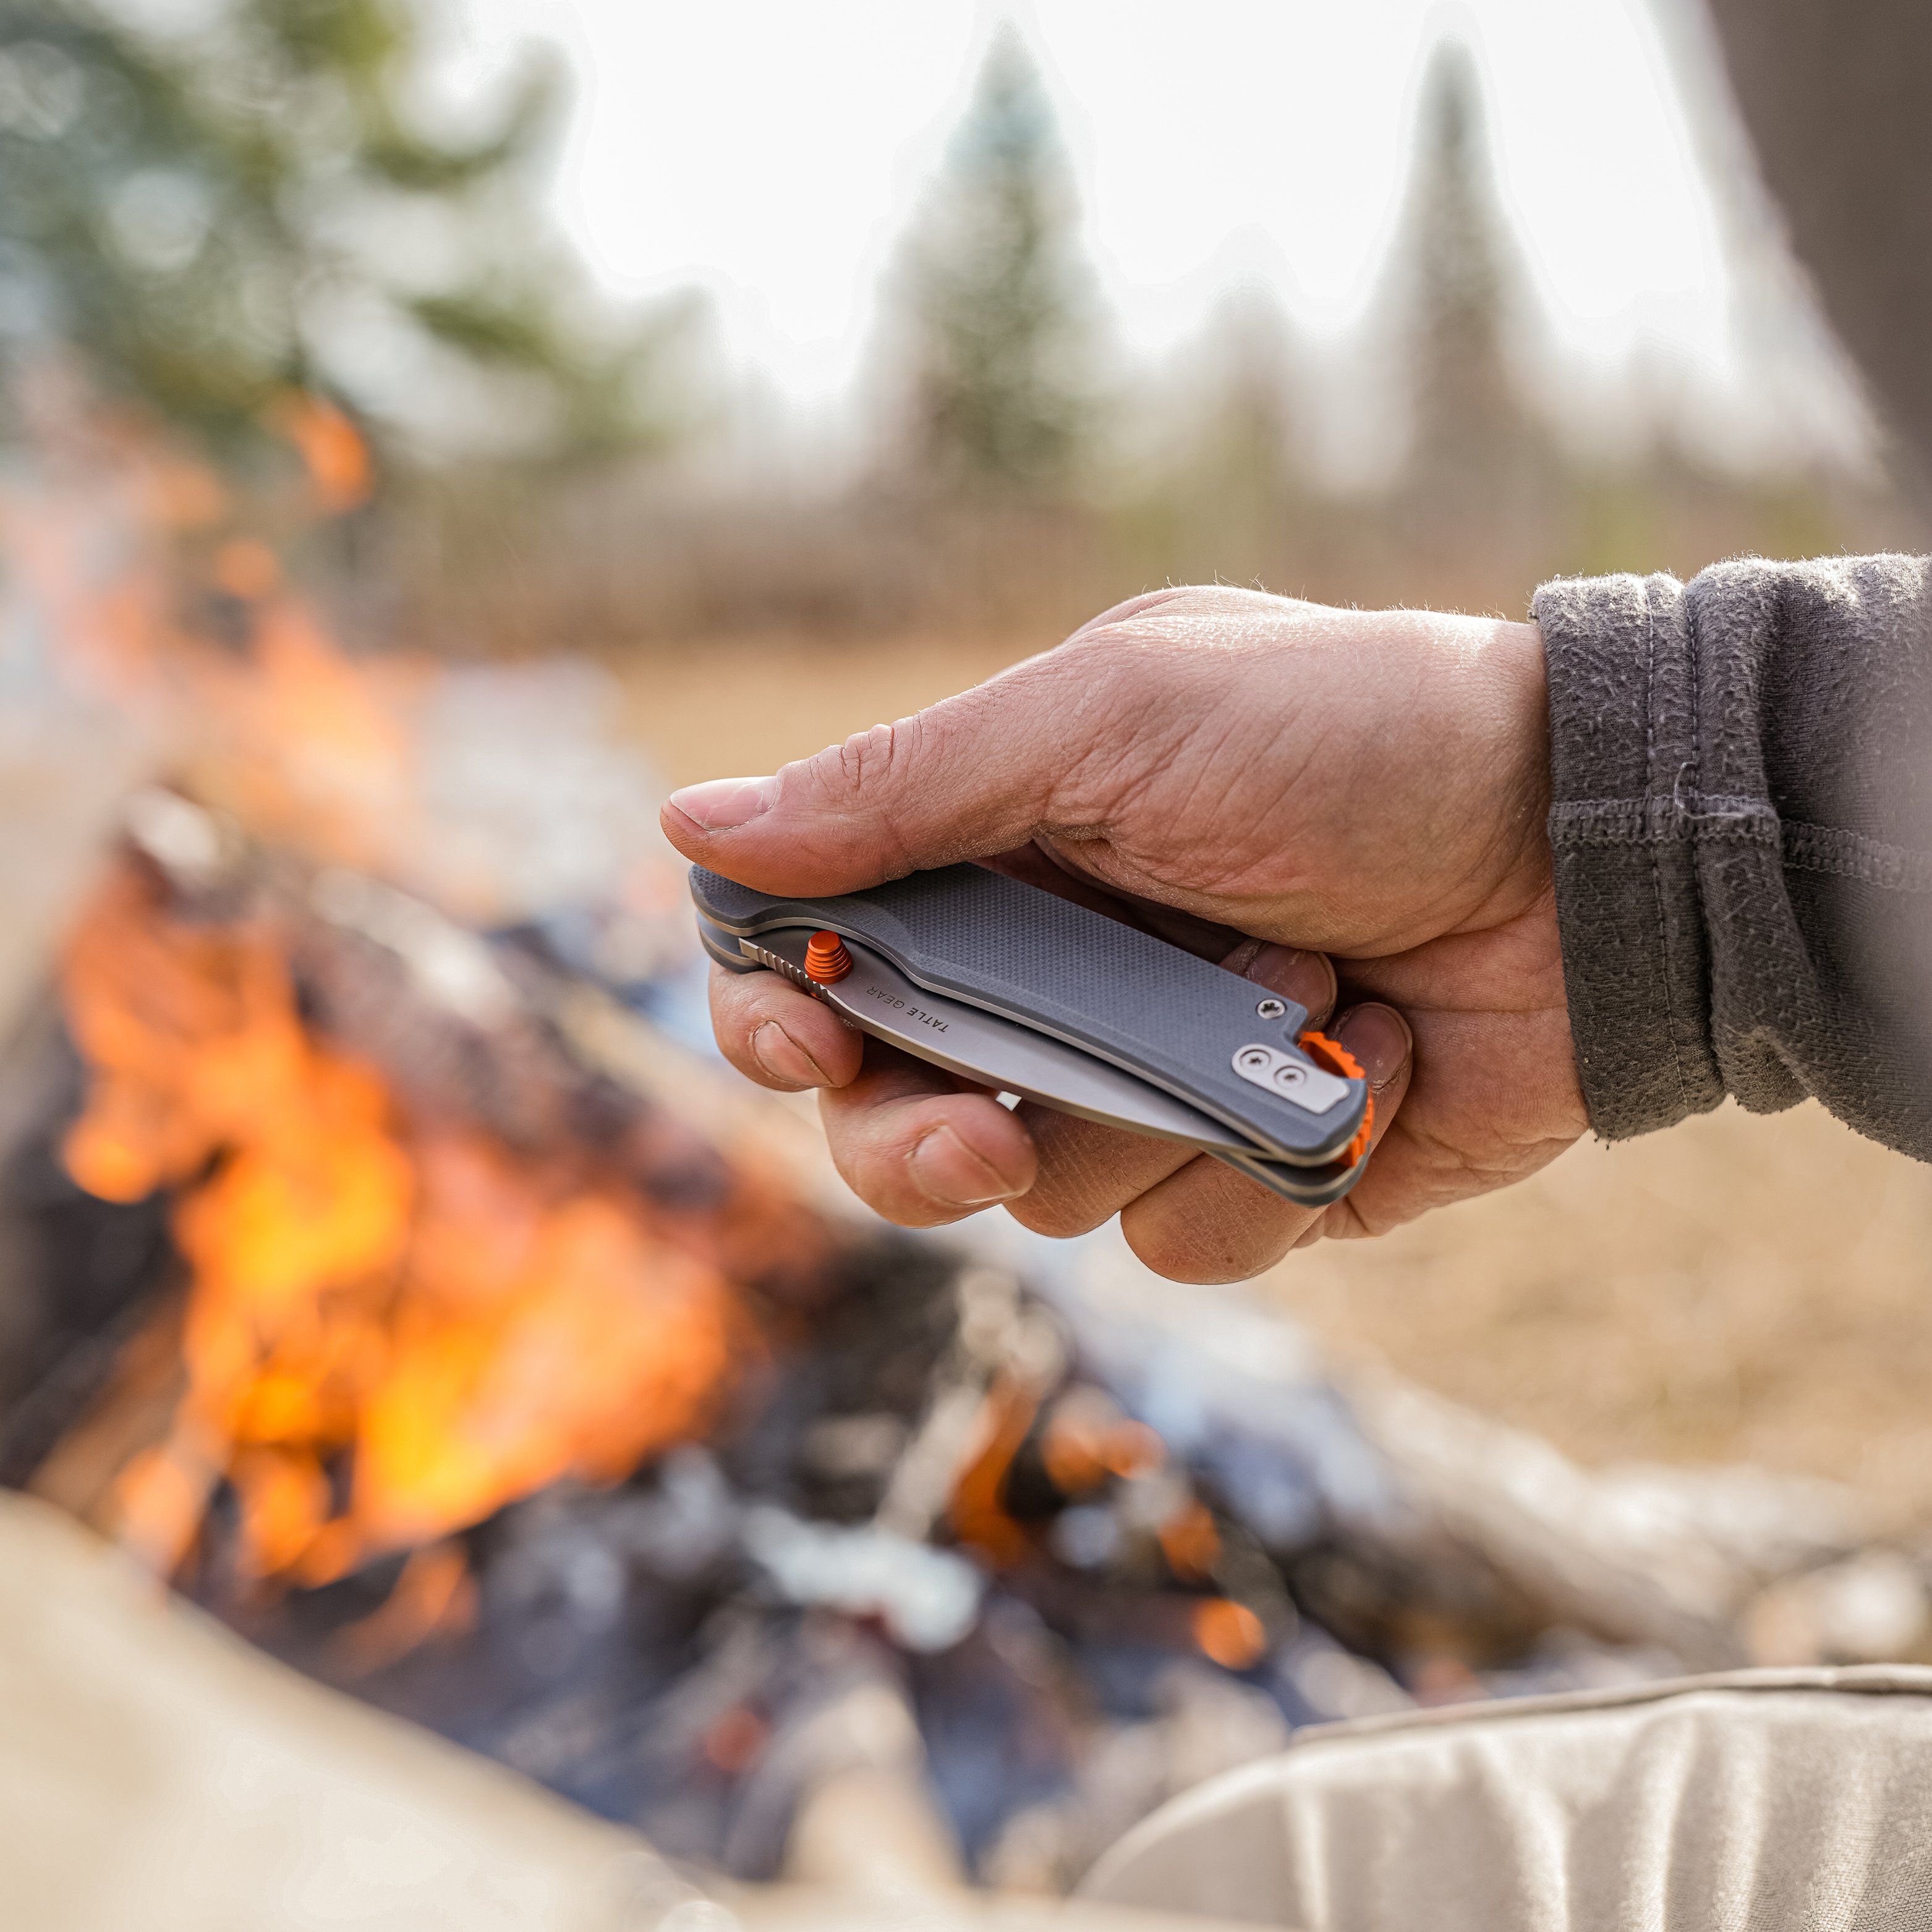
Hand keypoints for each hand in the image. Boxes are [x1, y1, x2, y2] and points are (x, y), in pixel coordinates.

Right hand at [660, 586, 1586, 1283]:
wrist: (1585, 847)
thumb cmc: (1351, 742)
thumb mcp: (1115, 715)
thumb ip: (906, 786)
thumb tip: (690, 825)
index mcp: (1001, 856)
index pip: (821, 957)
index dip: (779, 1014)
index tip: (800, 1038)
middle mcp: (1056, 980)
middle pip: (893, 1116)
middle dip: (920, 1141)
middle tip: (989, 1133)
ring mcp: (1154, 1086)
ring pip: (1043, 1196)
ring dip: (1155, 1110)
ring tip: (1286, 988)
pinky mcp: (1255, 1175)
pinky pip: (1184, 1245)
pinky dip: (1267, 1173)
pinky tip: (1361, 1063)